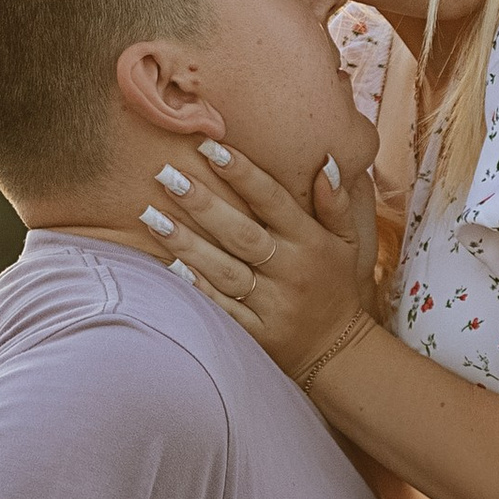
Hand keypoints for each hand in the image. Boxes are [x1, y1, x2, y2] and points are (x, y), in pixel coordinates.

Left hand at [141, 140, 379, 377]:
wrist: (337, 352)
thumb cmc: (335, 285)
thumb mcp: (348, 242)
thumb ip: (337, 203)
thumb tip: (325, 161)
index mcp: (310, 242)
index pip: (273, 201)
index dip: (242, 173)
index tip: (209, 146)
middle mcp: (290, 271)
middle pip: (241, 233)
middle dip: (203, 203)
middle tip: (165, 174)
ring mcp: (272, 304)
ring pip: (224, 269)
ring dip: (187, 243)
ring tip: (150, 215)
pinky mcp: (256, 333)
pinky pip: (221, 308)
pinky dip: (195, 287)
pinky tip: (167, 265)